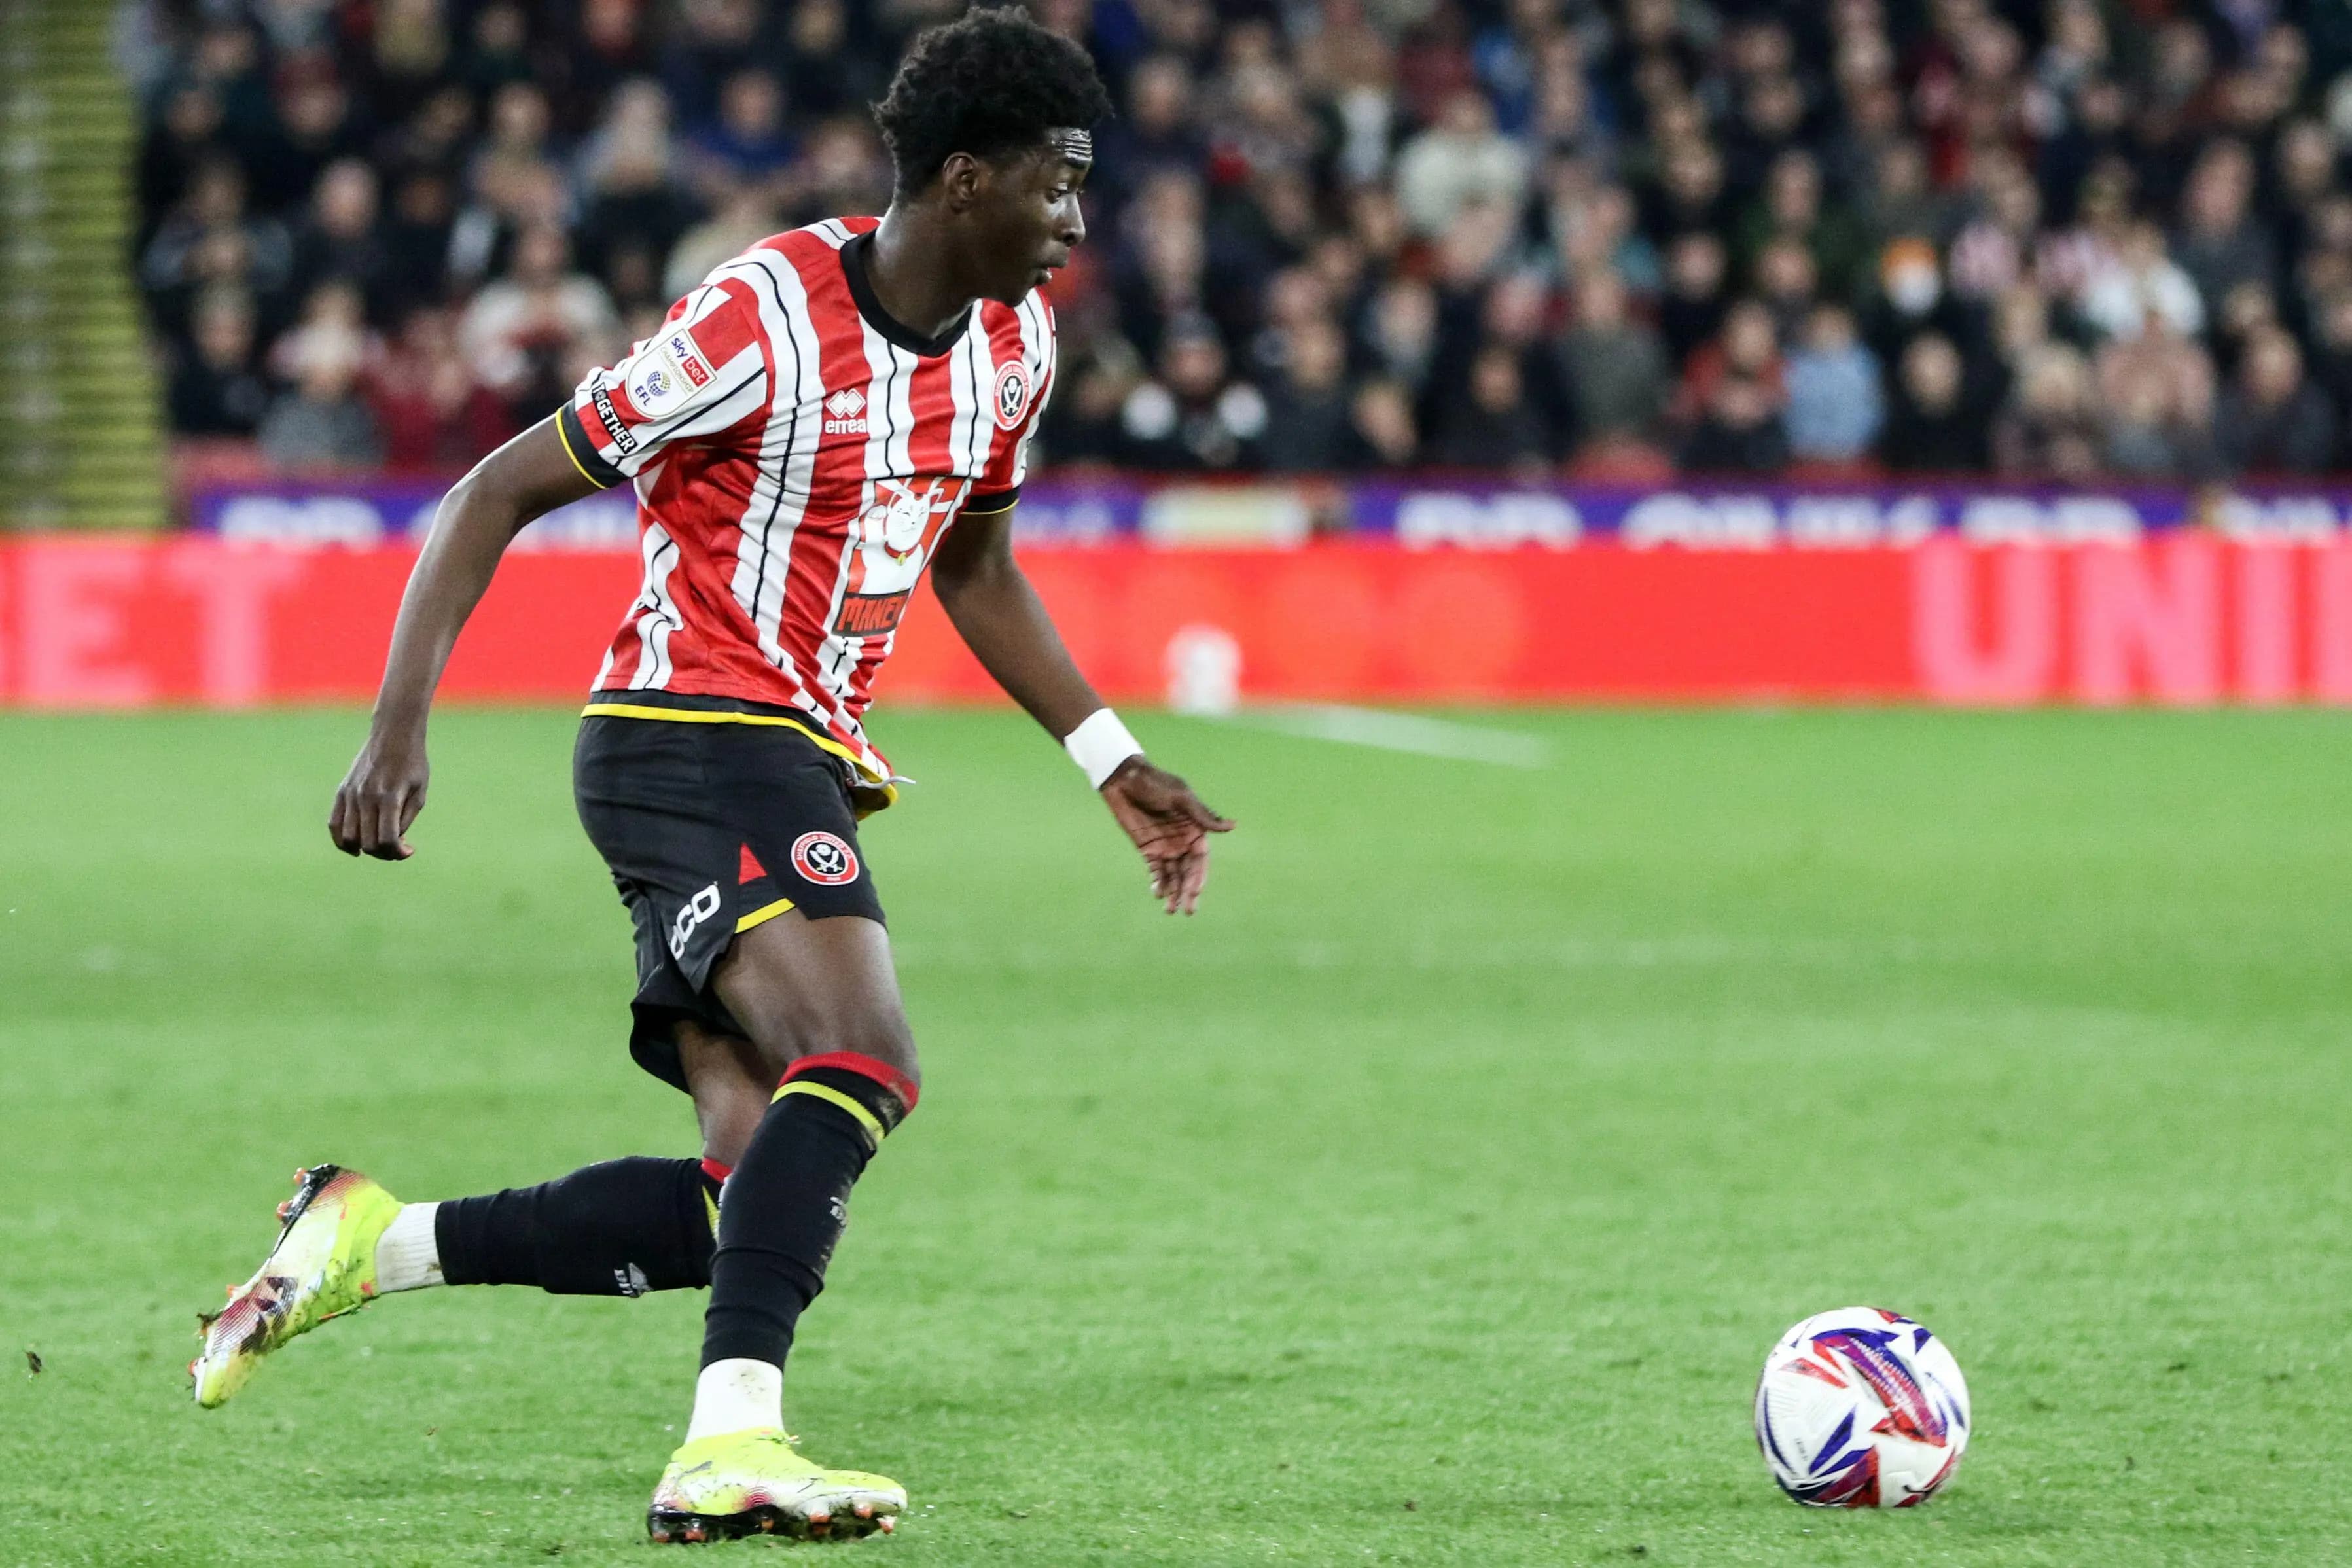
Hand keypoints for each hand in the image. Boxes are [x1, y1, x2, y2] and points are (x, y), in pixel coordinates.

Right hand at [329, 720, 429, 859]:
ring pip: (349, 838)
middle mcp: (366, 797)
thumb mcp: (419, 793)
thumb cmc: (412, 764)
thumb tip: (393, 843)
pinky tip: (356, 846)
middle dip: (385, 852)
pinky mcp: (342, 791)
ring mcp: (350, 794)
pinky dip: (342, 840)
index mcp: (389, 798)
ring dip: (365, 848)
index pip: (387, 840)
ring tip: (380, 843)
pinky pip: (334, 824)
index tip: (409, 850)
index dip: (398, 853)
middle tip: (398, 846)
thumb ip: (405, 820)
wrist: (394, 734)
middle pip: (368, 843)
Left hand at [1099, 758, 1233, 914]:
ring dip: (1173, 892)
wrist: (1125, 779)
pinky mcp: (1148, 849)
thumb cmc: (1156, 784)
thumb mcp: (1181, 799)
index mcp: (1195, 829)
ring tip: (1170, 910)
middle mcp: (1182, 841)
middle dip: (1188, 891)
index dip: (1199, 876)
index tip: (1196, 891)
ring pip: (1173, 875)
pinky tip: (1158, 894)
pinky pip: (1155, 871)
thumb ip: (1203, 816)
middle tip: (1187, 910)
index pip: (1201, 859)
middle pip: (1188, 872)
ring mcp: (1165, 847)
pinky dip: (1158, 883)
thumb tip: (1233, 826)